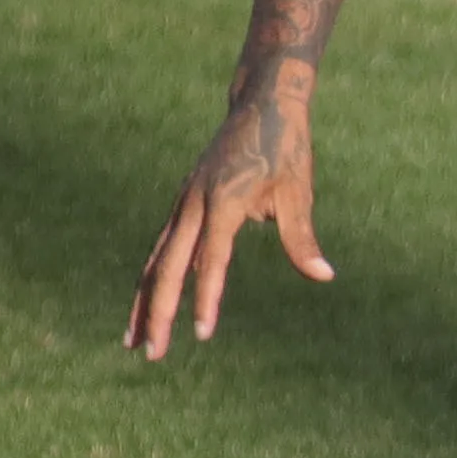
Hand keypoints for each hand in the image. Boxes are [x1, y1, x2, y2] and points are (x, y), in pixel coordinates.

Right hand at [128, 79, 334, 356]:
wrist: (262, 103)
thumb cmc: (286, 148)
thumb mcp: (298, 191)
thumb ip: (301, 236)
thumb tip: (324, 275)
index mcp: (225, 199)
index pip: (211, 259)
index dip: (207, 297)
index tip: (204, 333)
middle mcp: (195, 202)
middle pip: (168, 266)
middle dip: (159, 312)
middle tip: (153, 354)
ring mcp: (184, 202)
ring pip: (155, 259)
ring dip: (144, 301)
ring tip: (132, 341)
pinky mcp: (183, 204)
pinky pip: (161, 248)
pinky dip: (150, 278)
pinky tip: (145, 306)